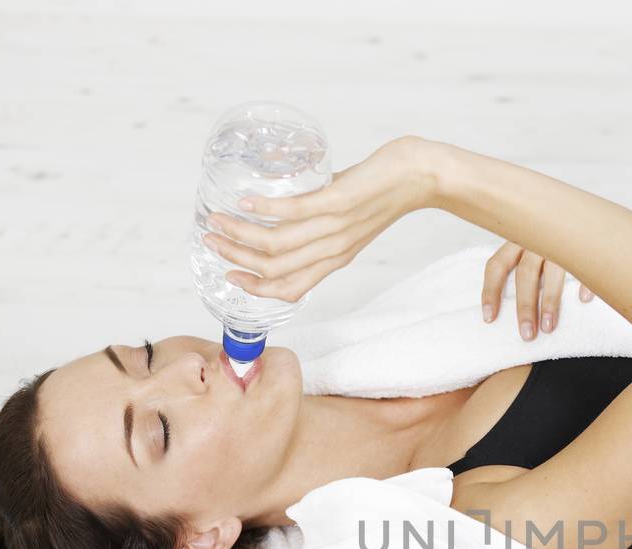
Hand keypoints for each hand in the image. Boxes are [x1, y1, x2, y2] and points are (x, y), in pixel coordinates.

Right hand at [203, 135, 437, 304]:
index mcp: (334, 259)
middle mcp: (332, 250)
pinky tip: (246, 200)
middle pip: (273, 269)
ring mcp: (335, 227)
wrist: (422, 176)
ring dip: (240, 234)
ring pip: (277, 244)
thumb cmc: (384, 191)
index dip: (255, 289)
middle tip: (209, 239)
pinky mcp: (338, 200)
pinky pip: (295, 211)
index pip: (289, 289)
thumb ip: (318, 216)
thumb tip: (285, 200)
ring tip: (217, 219)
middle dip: (235, 257)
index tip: (229, 275)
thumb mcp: (348, 218)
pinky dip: (266, 208)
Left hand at [482, 240, 593, 340]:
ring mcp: (562, 239)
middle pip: (525, 274)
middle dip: (524, 307)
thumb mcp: (534, 239)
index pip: (496, 264)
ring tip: (549, 328)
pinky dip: (584, 281)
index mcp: (519, 237)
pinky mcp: (587, 239)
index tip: (489, 319)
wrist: (589, 205)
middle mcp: (537, 238)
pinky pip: (584, 263)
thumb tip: (509, 298)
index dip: (490, 292)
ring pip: (552, 272)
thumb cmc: (556, 231)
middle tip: (526, 335)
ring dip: (550, 302)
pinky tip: (584, 300)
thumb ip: (522, 261)